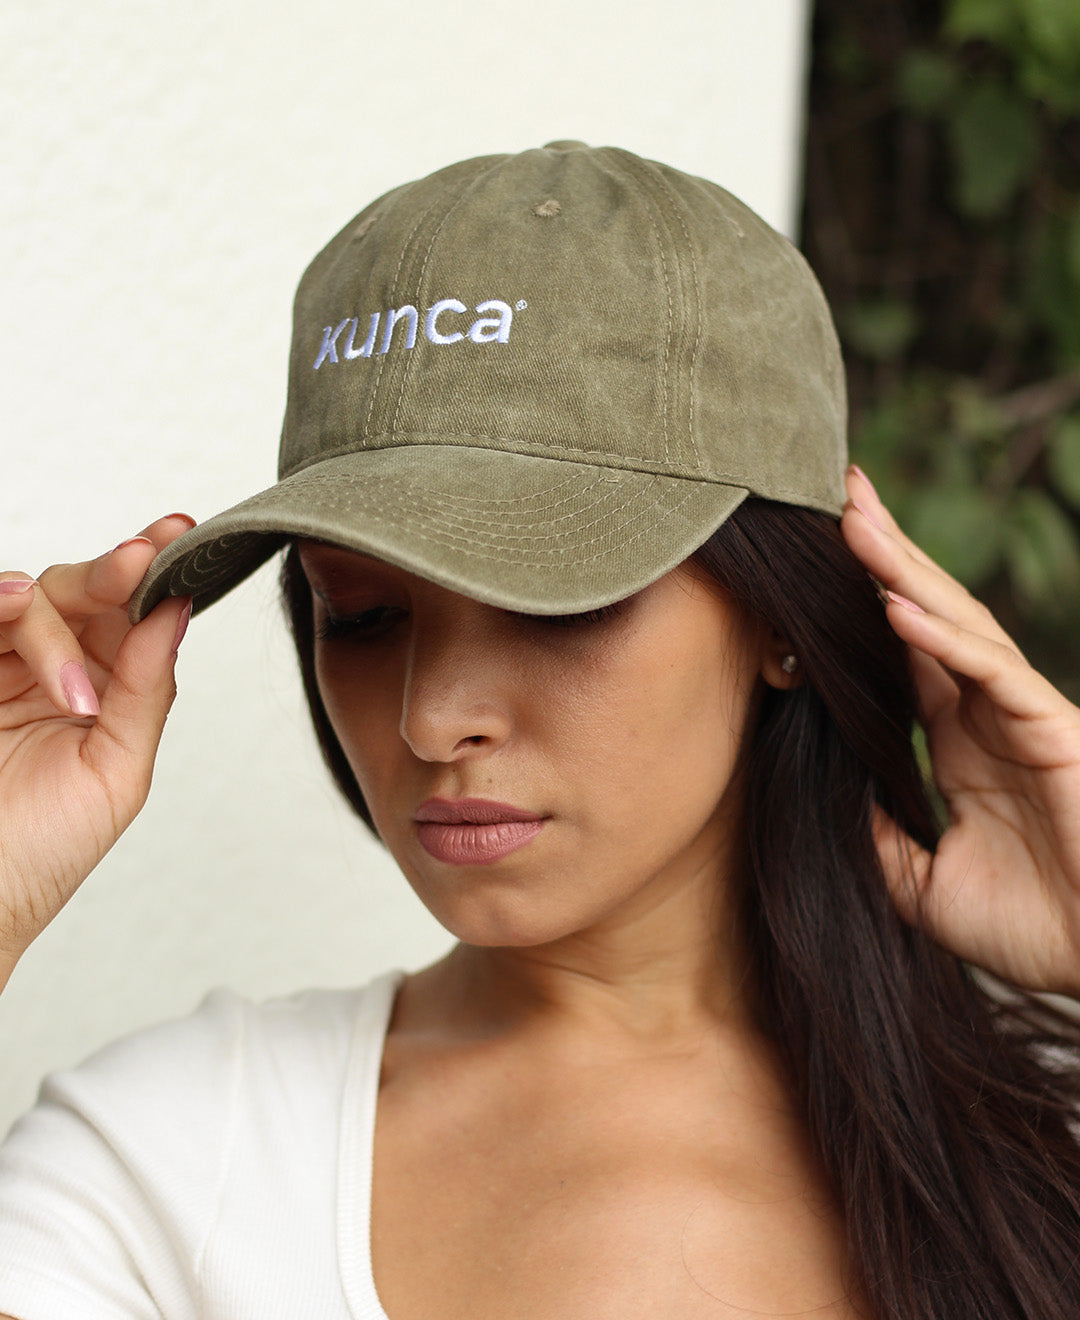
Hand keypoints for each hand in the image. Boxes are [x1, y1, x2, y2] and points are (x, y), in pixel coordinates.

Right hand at [0, 516, 193, 981]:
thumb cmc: (43, 854)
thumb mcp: (116, 770)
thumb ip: (145, 690)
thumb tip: (176, 612)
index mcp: (95, 690)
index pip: (125, 617)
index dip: (150, 573)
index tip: (178, 535)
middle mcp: (44, 672)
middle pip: (75, 594)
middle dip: (110, 573)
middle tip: (137, 560)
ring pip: (23, 601)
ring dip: (53, 613)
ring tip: (64, 651)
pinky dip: (0, 607)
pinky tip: (18, 606)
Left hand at [840, 466, 1079, 995]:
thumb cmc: (1030, 928)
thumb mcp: (919, 885)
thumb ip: (874, 835)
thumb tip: (822, 794)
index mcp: (957, 740)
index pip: (900, 652)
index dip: (862, 601)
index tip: (811, 558)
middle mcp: (987, 714)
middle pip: (926, 613)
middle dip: (883, 552)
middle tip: (835, 490)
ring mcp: (1022, 715)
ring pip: (958, 625)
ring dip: (903, 572)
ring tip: (853, 521)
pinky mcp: (1053, 730)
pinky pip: (992, 673)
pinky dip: (943, 640)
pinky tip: (895, 607)